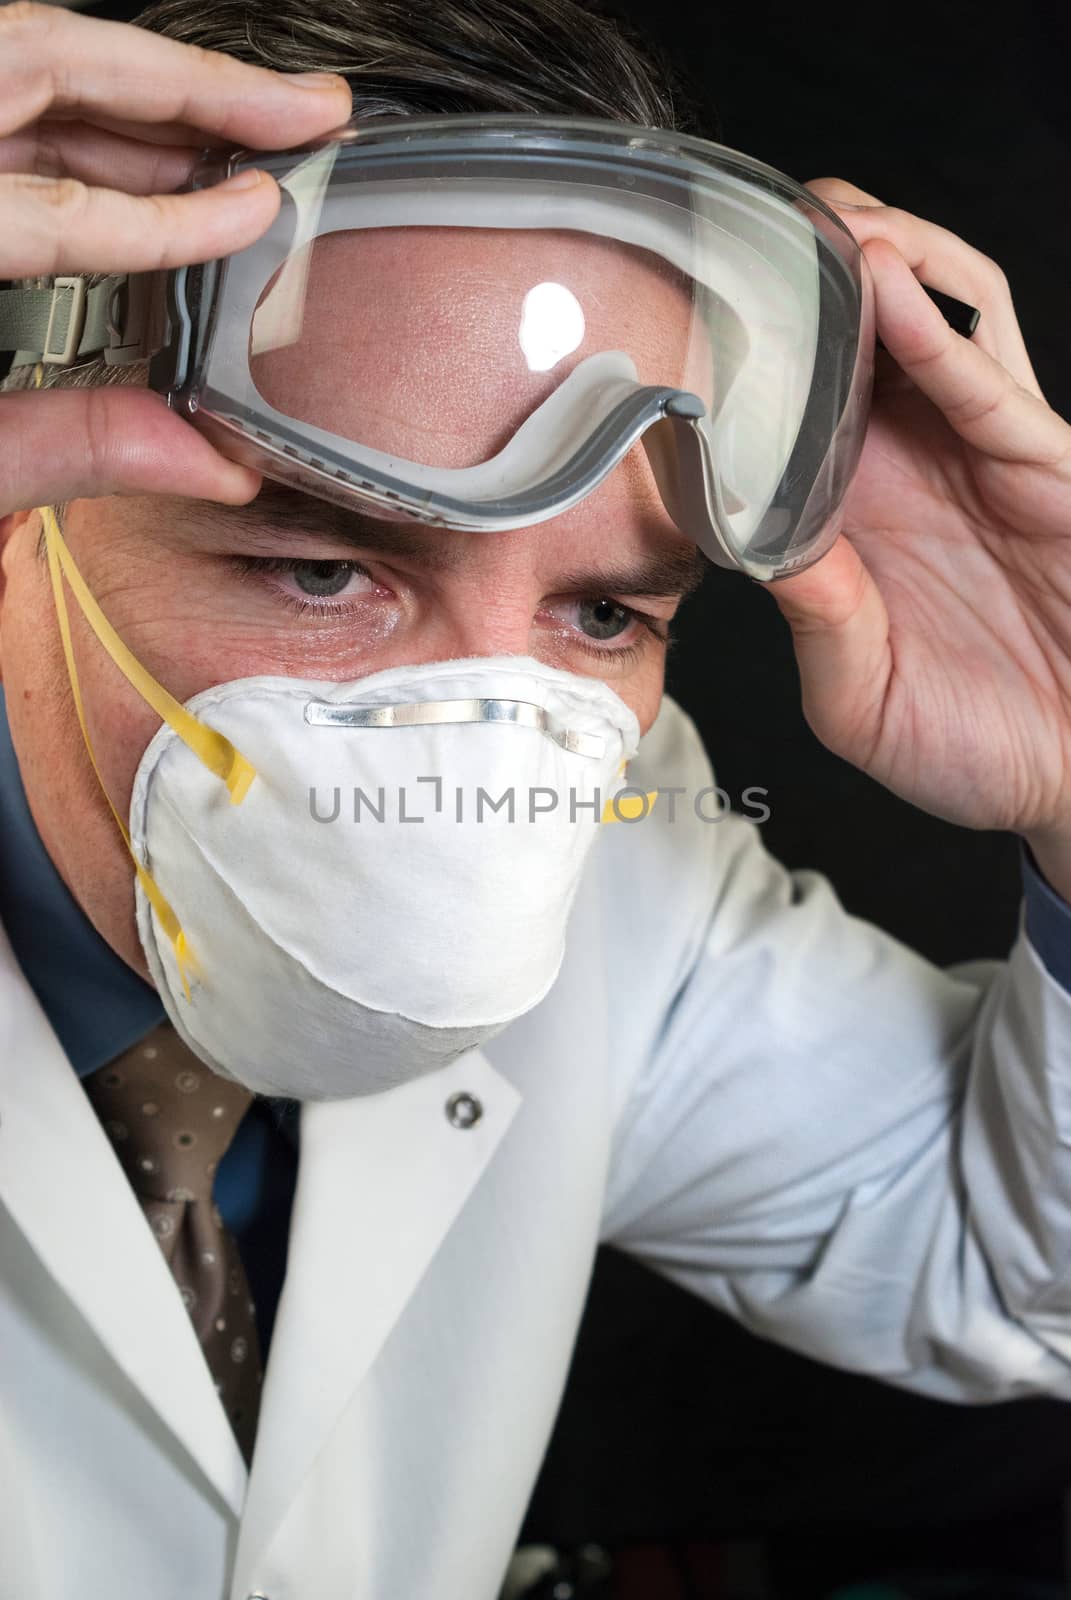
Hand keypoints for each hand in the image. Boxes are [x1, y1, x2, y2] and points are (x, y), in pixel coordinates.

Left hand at [0, 2, 351, 518]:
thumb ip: (63, 449)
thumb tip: (203, 461)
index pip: (44, 208)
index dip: (167, 219)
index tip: (260, 216)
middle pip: (35, 58)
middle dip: (185, 86)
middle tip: (301, 112)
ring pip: (21, 60)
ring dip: (148, 98)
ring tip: (255, 128)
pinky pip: (4, 114)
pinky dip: (89, 132)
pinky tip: (161, 168)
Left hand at [764, 176, 1070, 851]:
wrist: (1067, 780)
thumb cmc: (967, 744)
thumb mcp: (854, 688)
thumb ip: (810, 608)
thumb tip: (744, 535)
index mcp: (857, 510)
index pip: (800, 396)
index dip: (755, 342)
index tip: (687, 304)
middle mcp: (917, 465)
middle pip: (868, 323)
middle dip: (816, 260)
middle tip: (749, 223)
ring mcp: (982, 455)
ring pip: (938, 313)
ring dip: (880, 254)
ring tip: (821, 220)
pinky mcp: (1042, 466)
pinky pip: (988, 382)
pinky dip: (936, 331)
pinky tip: (888, 285)